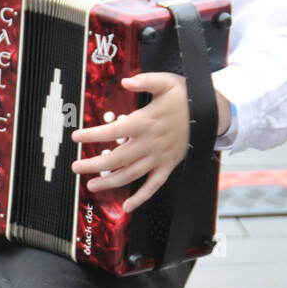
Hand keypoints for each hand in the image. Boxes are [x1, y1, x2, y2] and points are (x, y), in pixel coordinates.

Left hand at [70, 72, 189, 213]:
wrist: (211, 113)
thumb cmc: (187, 97)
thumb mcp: (166, 82)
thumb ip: (145, 81)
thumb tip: (126, 81)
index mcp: (145, 122)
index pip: (113, 131)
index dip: (93, 135)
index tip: (76, 137)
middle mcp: (150, 143)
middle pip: (117, 158)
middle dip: (94, 164)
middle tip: (75, 167)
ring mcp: (159, 157)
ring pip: (131, 174)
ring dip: (110, 182)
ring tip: (91, 185)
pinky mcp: (168, 166)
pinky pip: (153, 185)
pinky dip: (141, 197)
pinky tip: (127, 206)